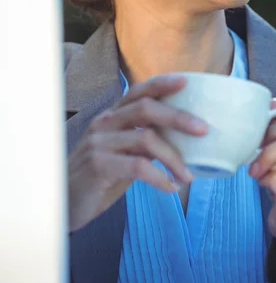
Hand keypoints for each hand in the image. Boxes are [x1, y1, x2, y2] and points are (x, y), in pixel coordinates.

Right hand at [68, 74, 206, 232]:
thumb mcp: (124, 153)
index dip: (162, 84)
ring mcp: (99, 143)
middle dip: (178, 117)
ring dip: (174, 158)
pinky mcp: (98, 165)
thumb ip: (146, 142)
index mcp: (113, 116)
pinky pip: (137, 166)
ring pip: (146, 138)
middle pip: (145, 108)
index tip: (186, 81)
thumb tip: (186, 141)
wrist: (64, 200)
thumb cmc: (100, 175)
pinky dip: (159, 177)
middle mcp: (105, 123)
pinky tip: (170, 188)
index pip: (138, 91)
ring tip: (188, 176)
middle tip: (204, 130)